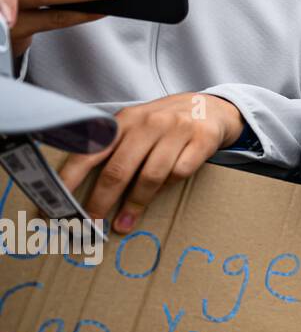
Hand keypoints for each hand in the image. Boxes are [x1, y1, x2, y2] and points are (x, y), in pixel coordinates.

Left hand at [60, 92, 244, 232]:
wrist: (211, 107)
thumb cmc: (165, 123)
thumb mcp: (135, 126)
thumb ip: (113, 147)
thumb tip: (81, 187)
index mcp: (125, 120)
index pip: (90, 151)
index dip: (70, 180)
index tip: (58, 205)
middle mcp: (149, 123)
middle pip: (118, 168)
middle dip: (101, 201)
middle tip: (90, 224)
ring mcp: (177, 130)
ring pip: (150, 175)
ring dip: (134, 204)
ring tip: (123, 223)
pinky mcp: (201, 140)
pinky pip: (179, 172)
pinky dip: (167, 187)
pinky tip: (160, 195)